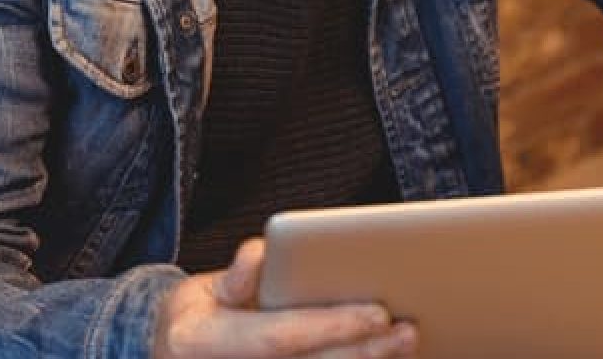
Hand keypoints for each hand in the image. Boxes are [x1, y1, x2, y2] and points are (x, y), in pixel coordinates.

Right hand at [152, 239, 418, 358]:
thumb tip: (263, 253)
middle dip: (365, 350)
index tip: (377, 312)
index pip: (281, 337)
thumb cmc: (196, 319)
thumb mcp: (201, 290)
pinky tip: (382, 355)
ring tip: (405, 342)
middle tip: (407, 330)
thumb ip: (237, 275)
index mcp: (206, 344)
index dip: (331, 326)